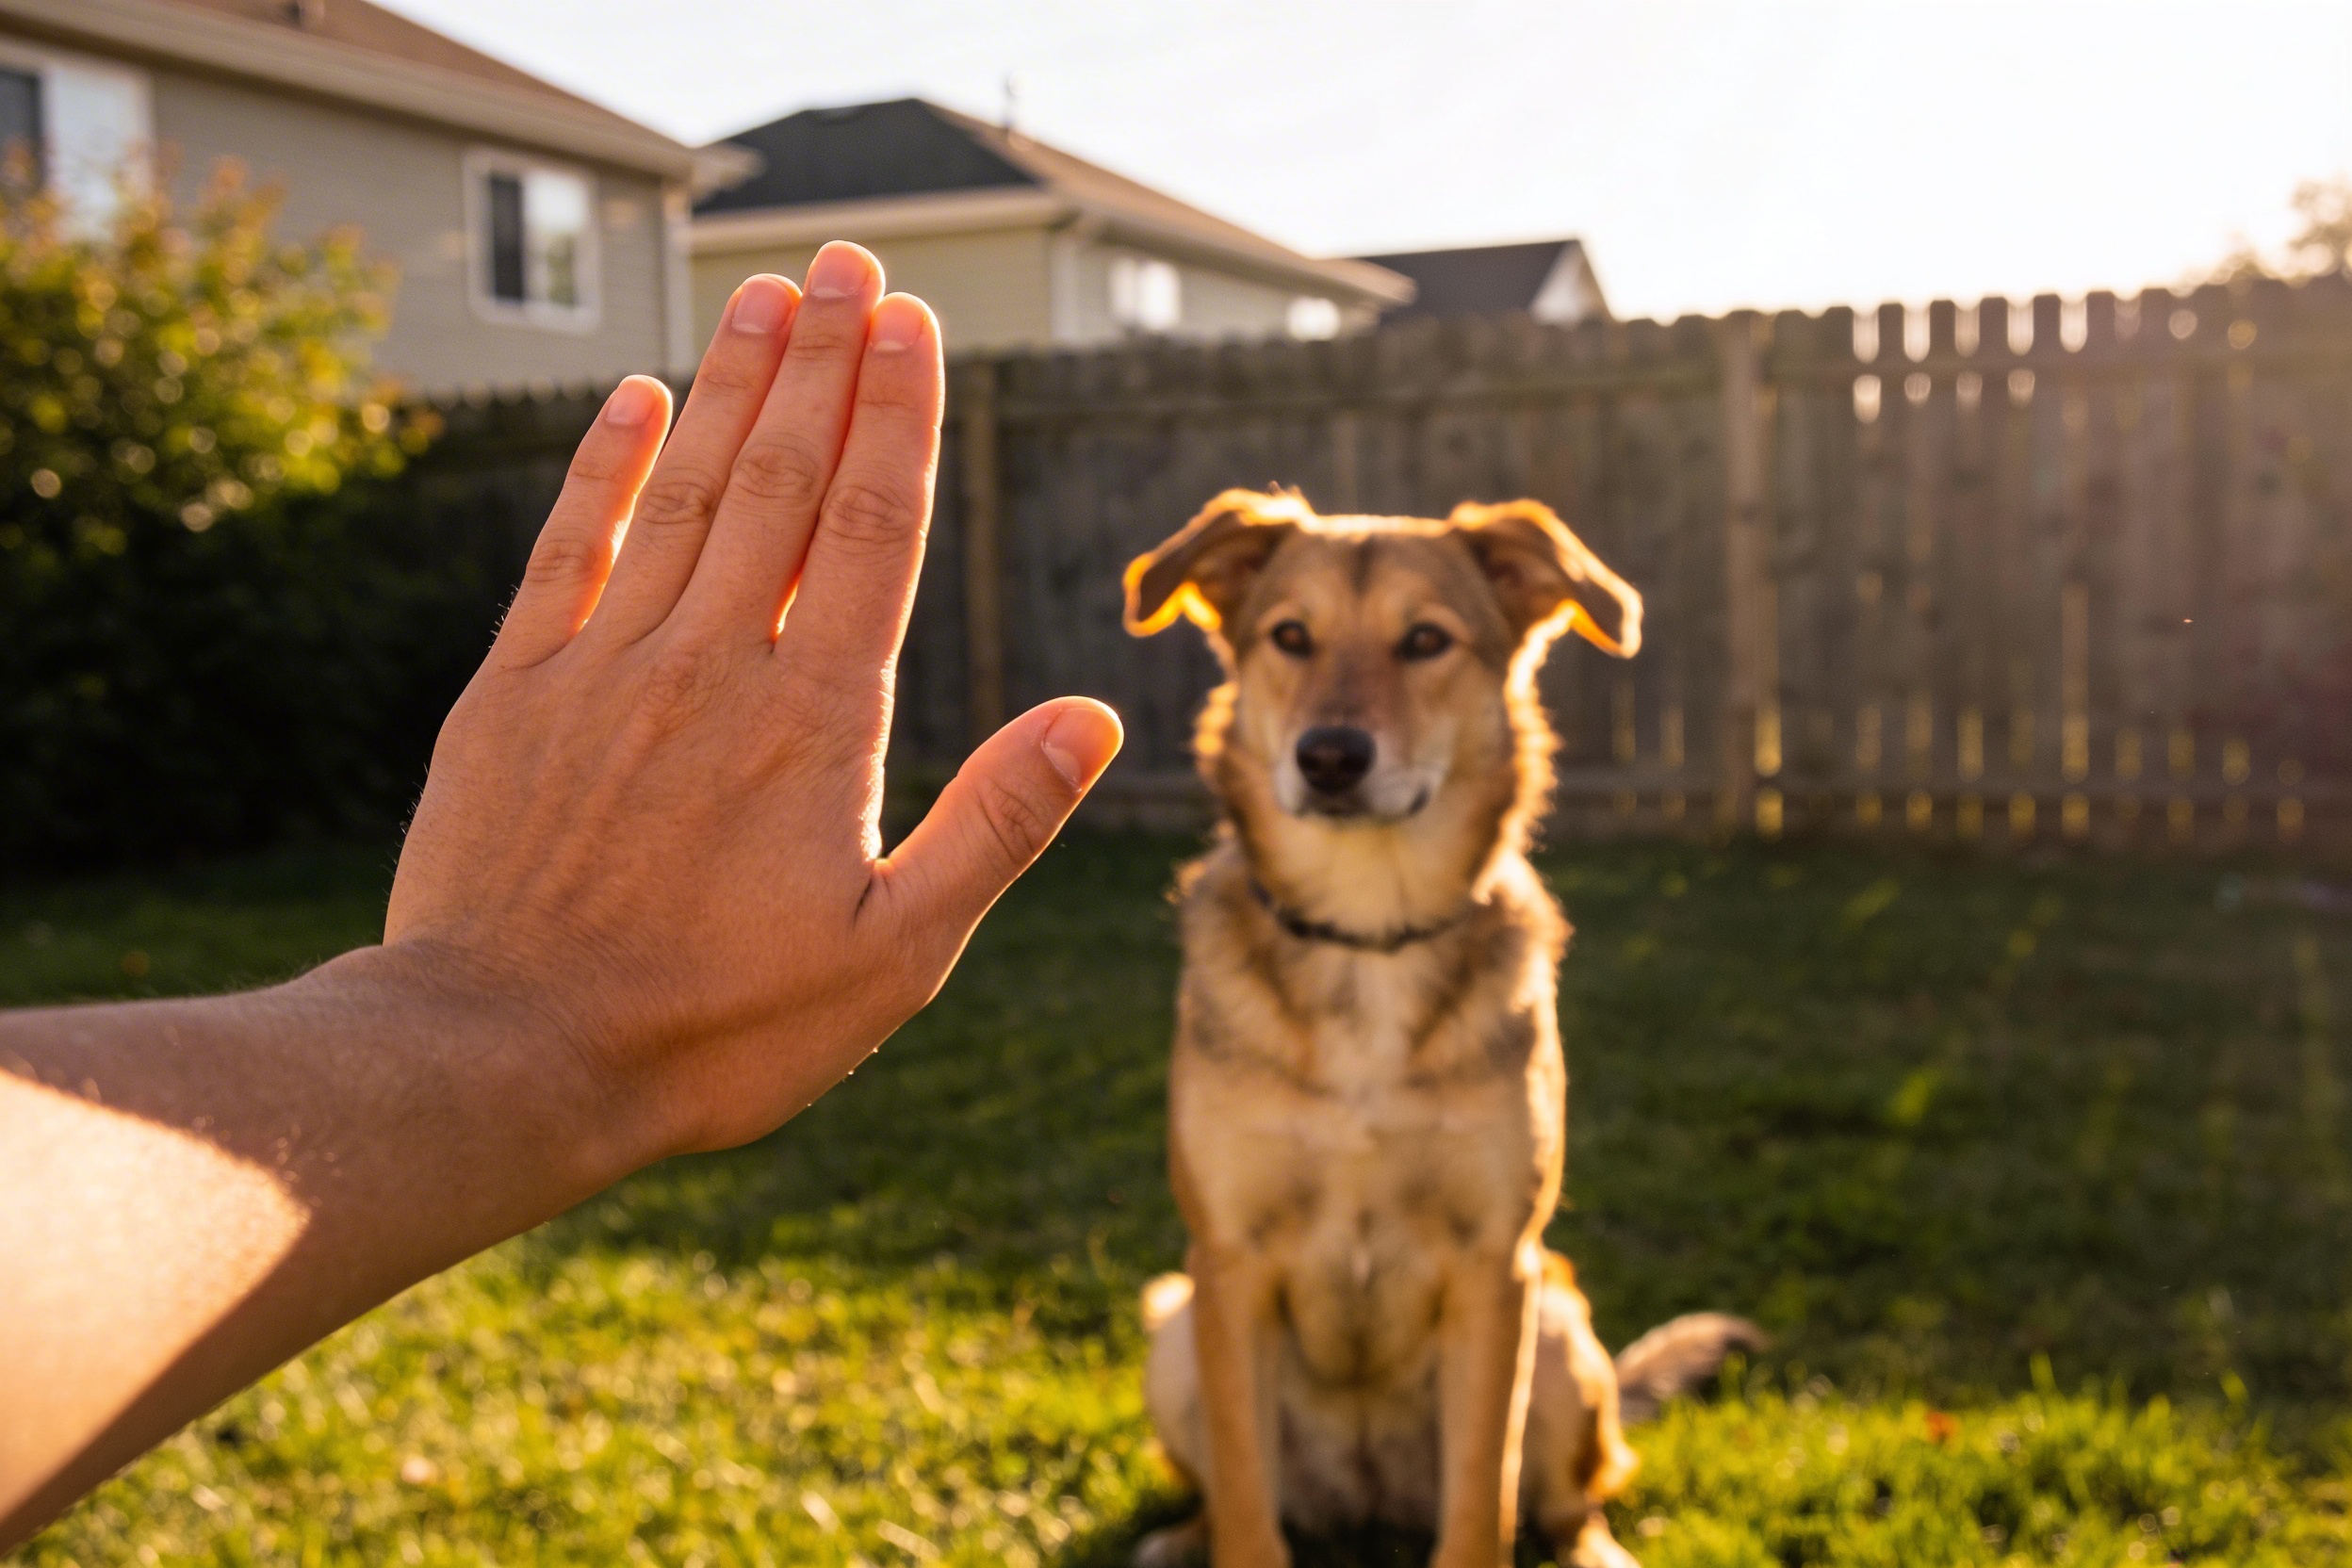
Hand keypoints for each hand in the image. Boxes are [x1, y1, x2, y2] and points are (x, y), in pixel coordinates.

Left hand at [383, 242, 1119, 1162]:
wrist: (503, 1060)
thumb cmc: (712, 1029)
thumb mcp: (892, 956)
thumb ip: (994, 824)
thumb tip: (1094, 716)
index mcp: (816, 722)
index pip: (870, 529)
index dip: (897, 415)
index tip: (912, 320)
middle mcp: (714, 666)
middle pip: (783, 479)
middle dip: (826, 364)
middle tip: (852, 263)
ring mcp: (605, 669)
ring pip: (685, 492)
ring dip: (732, 384)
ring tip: (769, 292)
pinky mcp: (511, 694)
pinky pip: (566, 549)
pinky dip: (604, 468)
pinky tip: (633, 397)